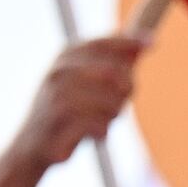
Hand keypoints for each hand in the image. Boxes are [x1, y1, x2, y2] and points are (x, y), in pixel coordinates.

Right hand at [12, 37, 140, 172]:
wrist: (33, 145)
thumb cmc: (67, 112)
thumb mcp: (89, 82)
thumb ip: (116, 62)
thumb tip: (148, 41)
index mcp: (66, 57)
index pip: (102, 44)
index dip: (129, 42)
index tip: (154, 43)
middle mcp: (59, 71)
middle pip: (115, 73)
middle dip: (127, 91)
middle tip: (120, 105)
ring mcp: (57, 95)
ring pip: (112, 103)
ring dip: (113, 116)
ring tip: (100, 121)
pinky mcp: (58, 121)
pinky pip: (100, 125)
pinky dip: (102, 132)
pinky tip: (94, 134)